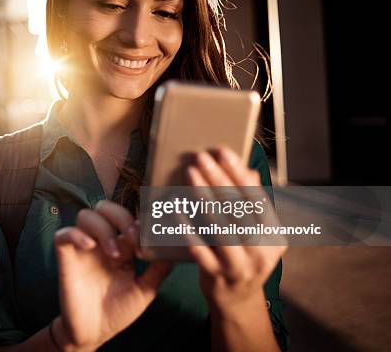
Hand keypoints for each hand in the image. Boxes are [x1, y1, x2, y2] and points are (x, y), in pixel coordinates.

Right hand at [53, 200, 172, 350]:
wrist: (95, 333)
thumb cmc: (118, 311)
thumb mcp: (145, 290)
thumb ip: (158, 269)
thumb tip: (174, 249)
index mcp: (121, 246)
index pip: (127, 217)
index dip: (139, 220)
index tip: (151, 234)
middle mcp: (101, 242)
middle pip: (105, 207)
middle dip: (120, 216)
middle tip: (132, 237)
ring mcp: (83, 248)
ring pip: (85, 215)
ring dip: (103, 228)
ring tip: (114, 253)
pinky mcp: (66, 258)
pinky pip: (63, 234)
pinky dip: (76, 235)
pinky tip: (90, 247)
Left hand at [184, 147, 286, 315]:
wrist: (237, 301)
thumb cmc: (242, 256)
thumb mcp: (254, 231)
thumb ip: (249, 203)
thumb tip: (246, 169)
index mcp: (273, 234)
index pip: (256, 197)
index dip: (238, 172)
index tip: (222, 151)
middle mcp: (262, 250)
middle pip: (237, 208)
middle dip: (218, 179)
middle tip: (200, 157)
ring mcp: (240, 266)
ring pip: (221, 226)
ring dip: (204, 197)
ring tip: (190, 174)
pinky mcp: (217, 277)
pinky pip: (200, 249)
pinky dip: (188, 228)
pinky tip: (176, 209)